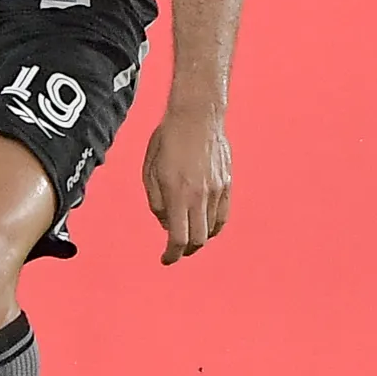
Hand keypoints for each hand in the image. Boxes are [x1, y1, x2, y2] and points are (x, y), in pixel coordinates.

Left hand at [142, 105, 231, 264]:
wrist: (196, 115)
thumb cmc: (168, 139)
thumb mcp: (150, 170)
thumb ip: (155, 201)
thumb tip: (165, 222)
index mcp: (177, 194)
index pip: (178, 238)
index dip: (172, 255)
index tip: (166, 259)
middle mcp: (199, 196)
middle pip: (198, 240)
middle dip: (186, 251)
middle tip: (177, 250)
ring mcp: (216, 190)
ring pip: (212, 229)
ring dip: (200, 238)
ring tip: (190, 235)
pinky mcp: (226, 183)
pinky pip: (223, 215)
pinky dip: (215, 226)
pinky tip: (206, 225)